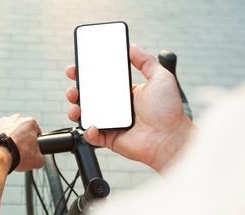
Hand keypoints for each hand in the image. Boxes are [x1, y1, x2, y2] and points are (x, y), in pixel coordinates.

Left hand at [0, 114, 42, 171]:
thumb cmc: (17, 155)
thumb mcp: (37, 160)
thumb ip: (40, 157)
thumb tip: (38, 160)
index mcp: (30, 123)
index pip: (36, 131)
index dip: (34, 141)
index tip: (30, 148)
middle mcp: (16, 118)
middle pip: (21, 129)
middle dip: (20, 137)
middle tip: (18, 150)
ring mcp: (2, 120)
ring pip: (8, 129)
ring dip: (8, 137)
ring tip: (6, 150)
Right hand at [66, 44, 193, 171]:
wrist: (171, 137)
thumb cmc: (169, 110)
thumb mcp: (160, 78)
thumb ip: (146, 61)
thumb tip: (132, 46)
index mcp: (124, 93)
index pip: (100, 81)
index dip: (86, 74)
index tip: (76, 68)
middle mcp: (115, 108)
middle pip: (88, 98)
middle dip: (75, 91)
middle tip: (73, 87)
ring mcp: (111, 123)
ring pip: (86, 115)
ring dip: (75, 109)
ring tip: (76, 106)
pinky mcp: (109, 138)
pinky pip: (92, 136)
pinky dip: (87, 131)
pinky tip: (92, 125)